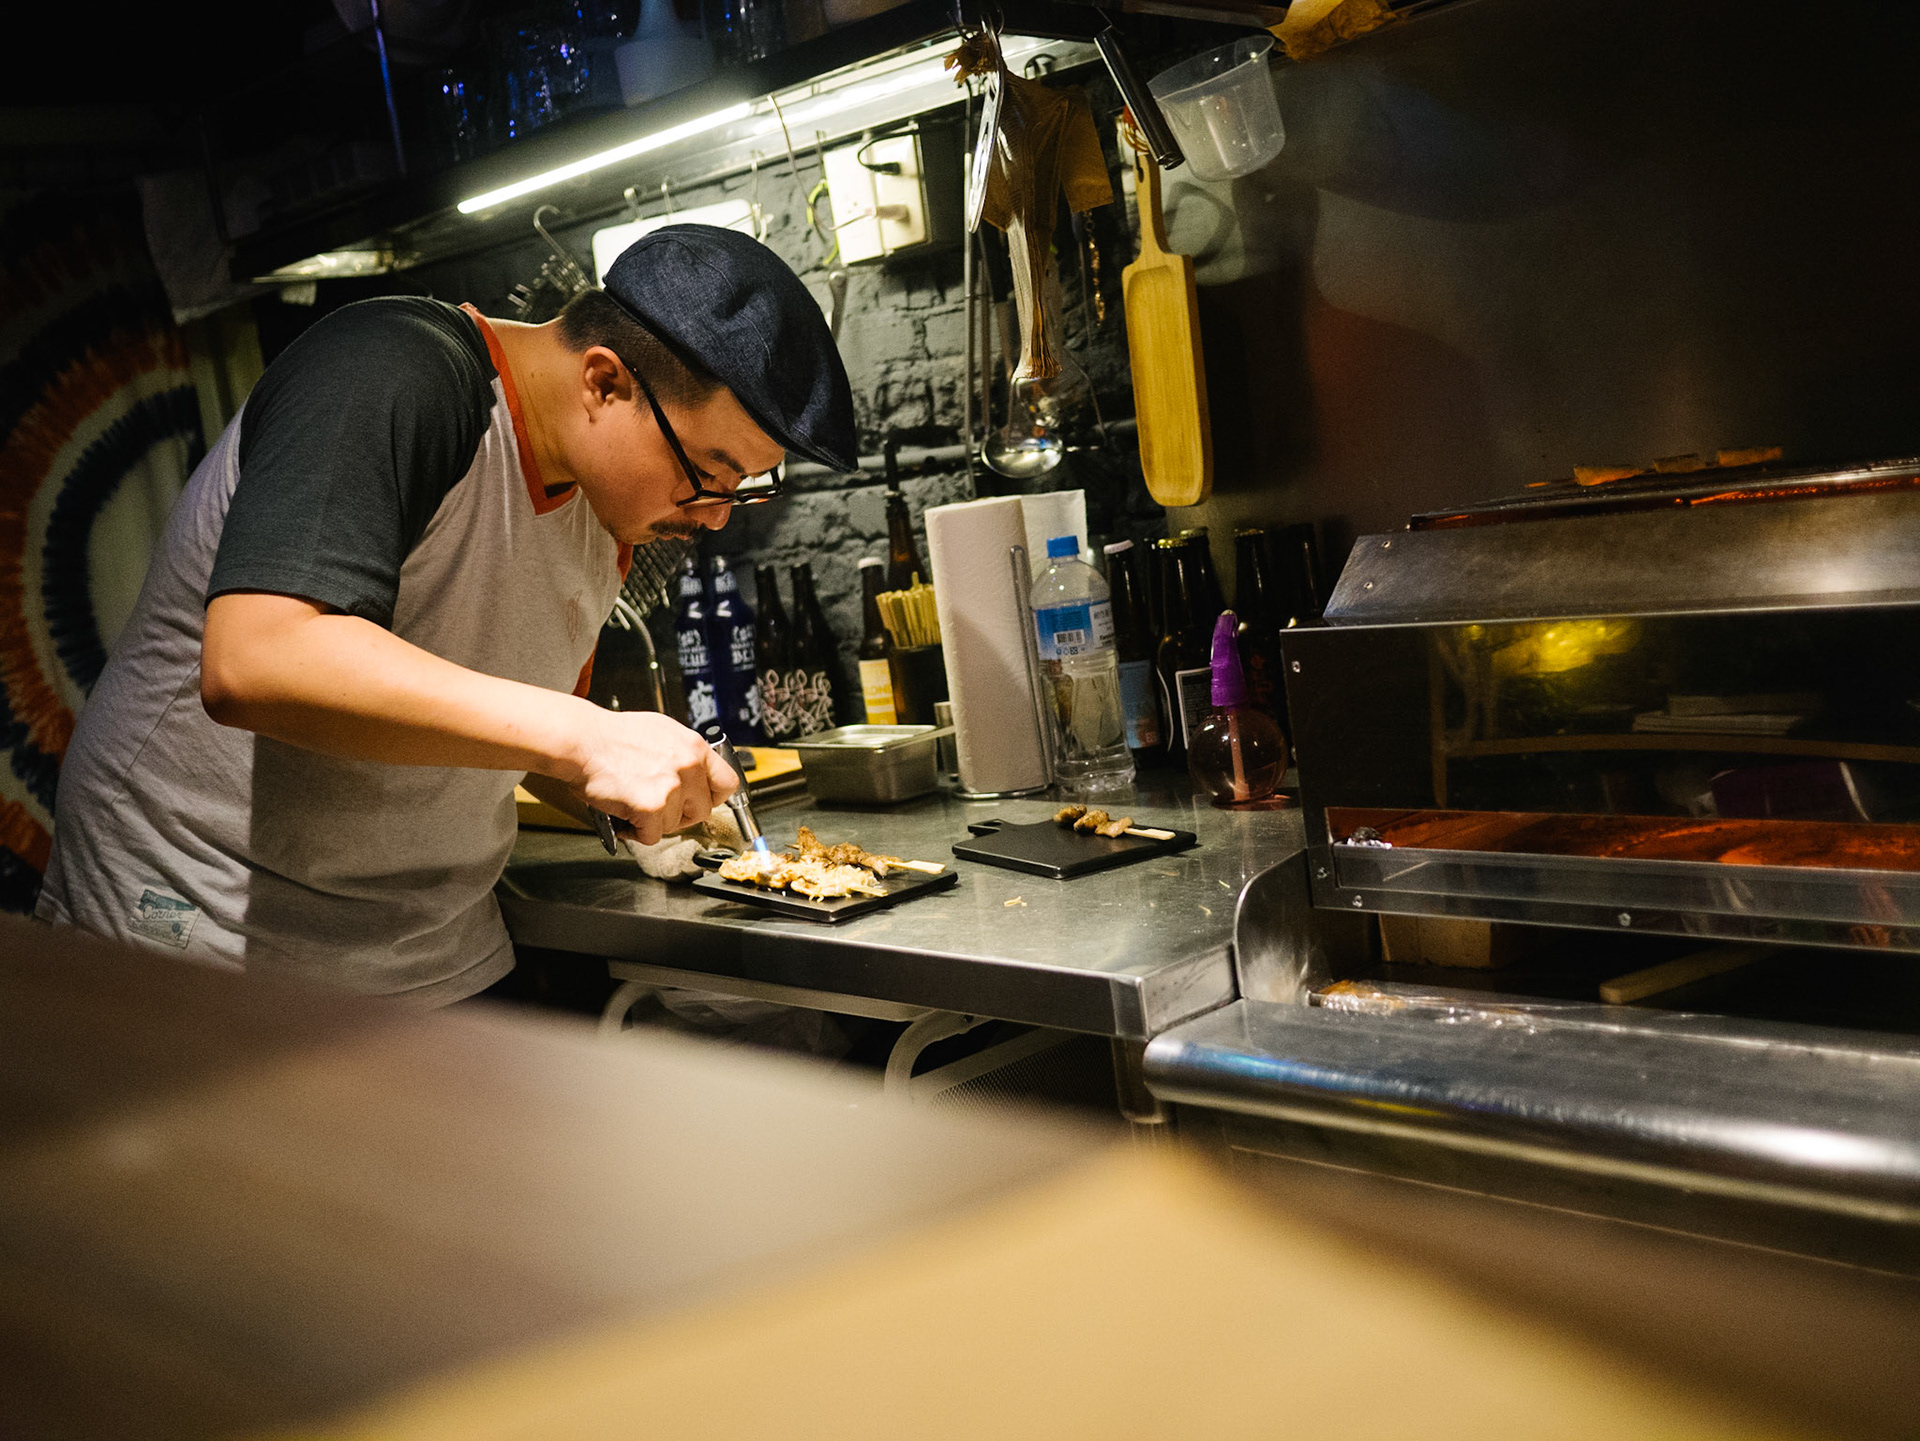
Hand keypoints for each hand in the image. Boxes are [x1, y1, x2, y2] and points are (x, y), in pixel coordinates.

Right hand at [564, 708, 737, 845]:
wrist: (581, 741)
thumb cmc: (611, 736)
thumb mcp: (661, 731)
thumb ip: (683, 754)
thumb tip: (696, 772)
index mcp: (694, 747)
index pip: (727, 783)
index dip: (713, 797)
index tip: (702, 802)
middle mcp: (688, 766)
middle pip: (702, 810)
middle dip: (680, 814)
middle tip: (658, 808)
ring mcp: (672, 787)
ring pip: (675, 824)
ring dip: (654, 822)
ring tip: (634, 805)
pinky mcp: (652, 806)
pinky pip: (652, 835)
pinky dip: (636, 831)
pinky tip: (624, 815)